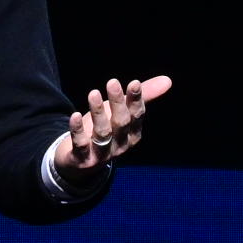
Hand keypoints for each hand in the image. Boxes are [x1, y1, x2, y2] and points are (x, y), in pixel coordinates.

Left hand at [50, 74, 170, 181]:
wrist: (81, 162)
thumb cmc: (106, 130)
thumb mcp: (122, 112)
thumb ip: (144, 96)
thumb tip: (168, 80)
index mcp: (132, 134)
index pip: (137, 115)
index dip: (136, 100)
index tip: (134, 83)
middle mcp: (120, 145)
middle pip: (121, 123)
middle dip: (118, 103)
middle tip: (112, 82)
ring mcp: (101, 154)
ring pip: (102, 133)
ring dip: (98, 113)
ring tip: (93, 93)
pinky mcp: (82, 159)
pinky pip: (81, 144)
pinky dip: (78, 130)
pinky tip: (75, 116)